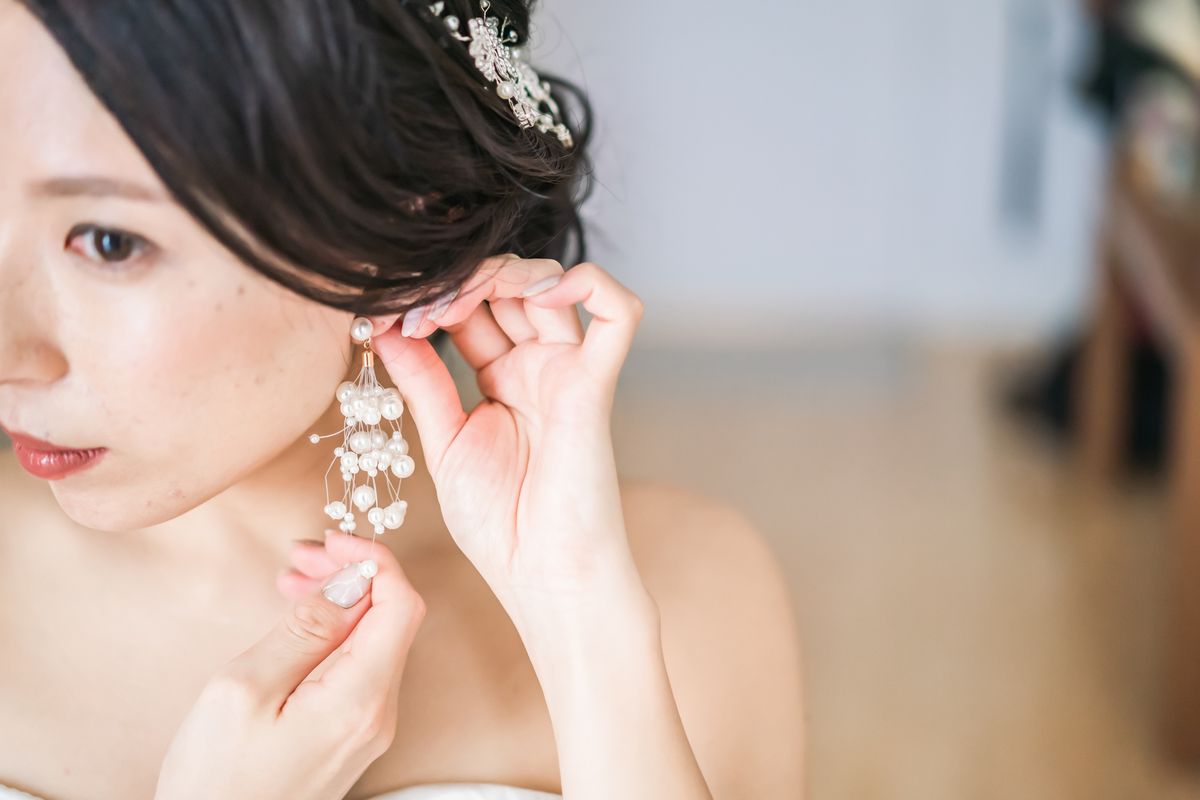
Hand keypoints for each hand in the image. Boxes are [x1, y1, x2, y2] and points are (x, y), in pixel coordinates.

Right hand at [155, 532, 424, 799]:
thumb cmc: (216, 778)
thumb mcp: (245, 689)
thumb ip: (304, 630)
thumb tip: (350, 582)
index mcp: (361, 698)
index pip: (402, 605)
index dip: (373, 560)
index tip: (331, 540)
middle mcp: (379, 713)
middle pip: (392, 618)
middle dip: (353, 573)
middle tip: (301, 555)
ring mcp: (369, 727)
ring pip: (376, 640)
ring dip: (342, 600)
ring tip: (293, 580)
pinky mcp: (352, 735)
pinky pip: (361, 667)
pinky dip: (337, 632)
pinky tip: (301, 619)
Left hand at [371, 256, 649, 616]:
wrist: (543, 578)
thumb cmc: (501, 525)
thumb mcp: (444, 442)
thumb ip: (422, 381)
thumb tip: (384, 326)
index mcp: (503, 377)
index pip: (472, 306)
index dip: (432, 294)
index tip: (383, 307)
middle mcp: (538, 366)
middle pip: (508, 285)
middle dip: (458, 279)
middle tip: (413, 304)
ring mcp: (569, 371)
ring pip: (553, 283)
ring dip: (500, 274)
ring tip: (449, 304)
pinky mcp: (596, 384)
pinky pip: (618, 315)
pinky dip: (591, 283)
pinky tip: (539, 290)